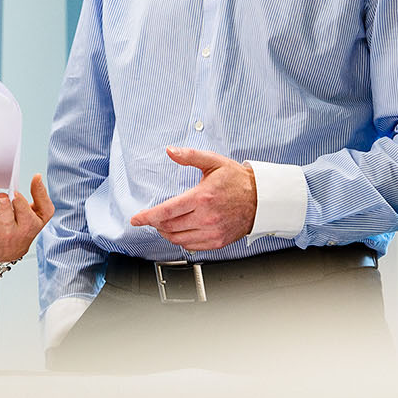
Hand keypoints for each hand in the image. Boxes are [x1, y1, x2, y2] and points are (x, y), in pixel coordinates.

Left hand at [0, 161, 54, 264]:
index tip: (16, 195)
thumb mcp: (41, 216)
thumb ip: (42, 196)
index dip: (19, 204)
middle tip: (0, 193)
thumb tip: (37, 177)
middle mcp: (6, 229)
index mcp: (26, 226)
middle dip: (2, 205)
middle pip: (3, 214)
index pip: (23, 213)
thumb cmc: (25, 229)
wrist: (5, 252)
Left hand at [129, 146, 256, 250]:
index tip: (136, 219)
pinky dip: (180, 241)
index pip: (166, 211)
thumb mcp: (213, 162)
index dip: (147, 217)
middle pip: (169, 227)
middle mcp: (206, 217)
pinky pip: (191, 246)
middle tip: (151, 218)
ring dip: (166, 233)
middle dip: (155, 223)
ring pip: (178, 239)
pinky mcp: (217, 242)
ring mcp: (212, 232)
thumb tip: (170, 151)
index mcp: (202, 198)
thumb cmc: (238, 180)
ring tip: (163, 225)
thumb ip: (189, 156)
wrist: (261, 199)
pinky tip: (179, 232)